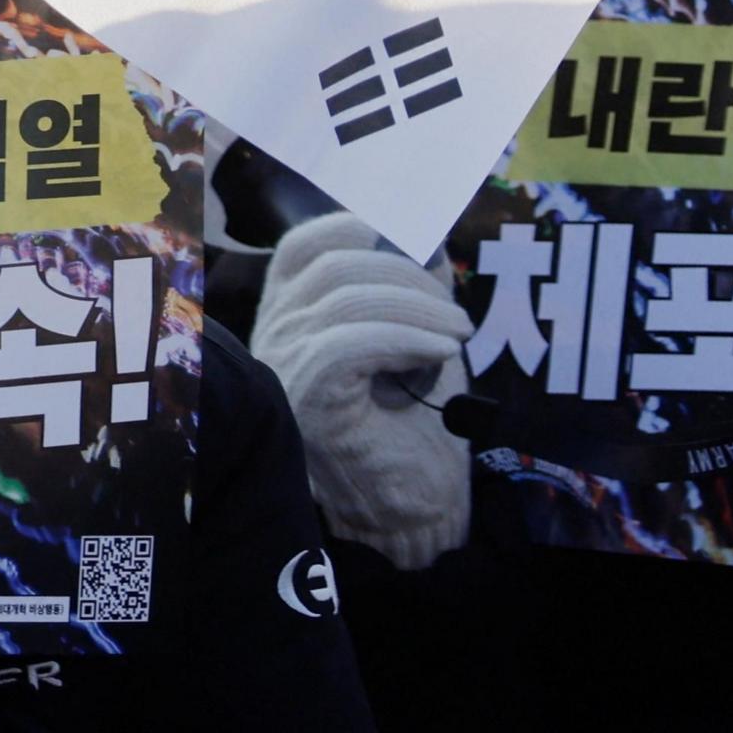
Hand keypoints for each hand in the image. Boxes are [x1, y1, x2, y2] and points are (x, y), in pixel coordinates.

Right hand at [247, 212, 472, 568]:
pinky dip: (406, 337)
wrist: (411, 508)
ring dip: (418, 306)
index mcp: (291, 316)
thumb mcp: (411, 338)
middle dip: (406, 274)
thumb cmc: (411, 425)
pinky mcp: (305, 400)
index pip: (303, 247)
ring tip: (459, 333)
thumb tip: (428, 238)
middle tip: (454, 311)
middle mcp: (273, 336)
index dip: (353, 225)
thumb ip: (409, 288)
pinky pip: (351, 343)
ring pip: (346, 299)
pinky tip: (440, 353)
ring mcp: (283, 368)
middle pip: (333, 266)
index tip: (406, 233)